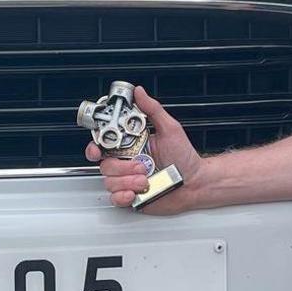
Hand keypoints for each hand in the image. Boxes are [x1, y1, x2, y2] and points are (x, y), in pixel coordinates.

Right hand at [86, 86, 203, 213]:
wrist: (195, 183)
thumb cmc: (185, 158)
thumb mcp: (169, 129)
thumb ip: (152, 109)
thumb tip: (139, 92)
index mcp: (132, 145)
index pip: (104, 144)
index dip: (96, 147)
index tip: (98, 148)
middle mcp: (127, 162)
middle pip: (104, 164)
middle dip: (122, 167)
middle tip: (141, 165)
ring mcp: (128, 179)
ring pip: (109, 181)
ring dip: (128, 181)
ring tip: (147, 179)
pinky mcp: (131, 196)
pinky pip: (115, 198)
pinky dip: (124, 196)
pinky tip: (136, 192)